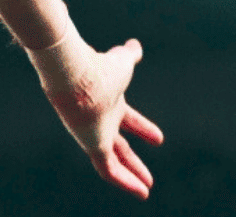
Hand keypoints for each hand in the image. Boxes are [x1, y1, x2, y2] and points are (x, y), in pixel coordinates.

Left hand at [29, 37, 164, 198]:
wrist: (76, 73)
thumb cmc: (99, 67)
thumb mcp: (122, 61)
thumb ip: (129, 54)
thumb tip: (136, 45)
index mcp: (110, 102)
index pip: (128, 119)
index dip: (143, 128)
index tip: (159, 139)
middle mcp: (101, 120)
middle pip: (120, 145)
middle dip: (134, 160)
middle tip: (148, 176)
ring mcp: (95, 134)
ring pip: (113, 162)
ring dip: (131, 175)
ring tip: (145, 189)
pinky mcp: (92, 145)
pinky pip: (108, 170)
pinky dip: (125, 182)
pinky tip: (140, 191)